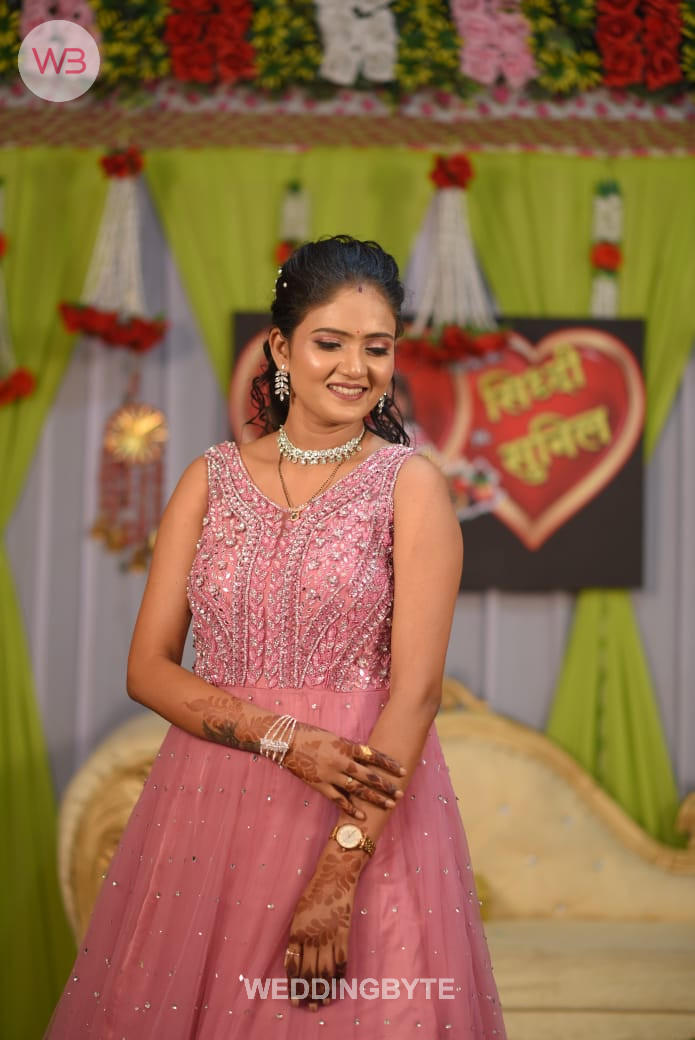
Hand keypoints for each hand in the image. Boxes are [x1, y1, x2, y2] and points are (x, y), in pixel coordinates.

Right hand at [284, 723, 404, 818]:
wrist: (286, 741)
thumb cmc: (311, 735)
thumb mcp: (335, 737)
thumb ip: (350, 749)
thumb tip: (368, 759)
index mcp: (346, 746)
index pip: (373, 755)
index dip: (389, 763)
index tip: (403, 770)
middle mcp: (341, 761)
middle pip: (369, 776)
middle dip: (386, 785)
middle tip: (401, 793)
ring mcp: (331, 774)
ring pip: (357, 790)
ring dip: (375, 798)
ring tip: (389, 804)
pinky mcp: (320, 785)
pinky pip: (338, 799)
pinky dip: (351, 808)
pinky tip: (362, 816)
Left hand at [284, 848, 360, 1008]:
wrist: (335, 876)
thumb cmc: (314, 892)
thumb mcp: (298, 913)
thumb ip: (296, 936)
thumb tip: (294, 960)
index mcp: (297, 932)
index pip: (294, 966)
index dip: (294, 985)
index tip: (295, 999)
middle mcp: (312, 937)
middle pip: (309, 972)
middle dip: (308, 992)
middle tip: (309, 1007)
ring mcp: (329, 936)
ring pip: (325, 970)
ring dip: (323, 988)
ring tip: (322, 1001)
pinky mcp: (344, 933)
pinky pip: (341, 960)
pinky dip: (339, 975)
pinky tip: (337, 985)